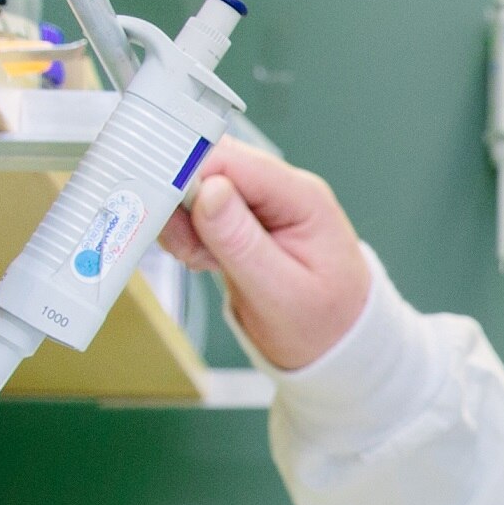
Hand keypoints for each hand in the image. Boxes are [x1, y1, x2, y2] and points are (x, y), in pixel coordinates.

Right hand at [159, 139, 369, 370]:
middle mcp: (281, 191)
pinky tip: (206, 261)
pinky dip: (190, 236)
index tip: (165, 211)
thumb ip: (242, 242)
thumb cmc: (323, 323)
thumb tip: (207, 190)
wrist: (338, 344)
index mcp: (301, 198)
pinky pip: (200, 211)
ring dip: (184, 224)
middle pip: (210, 166)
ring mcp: (262, 204)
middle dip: (183, 204)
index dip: (189, 177)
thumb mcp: (283, 293)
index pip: (233, 160)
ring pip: (198, 187)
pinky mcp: (243, 220)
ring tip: (202, 261)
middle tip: (187, 250)